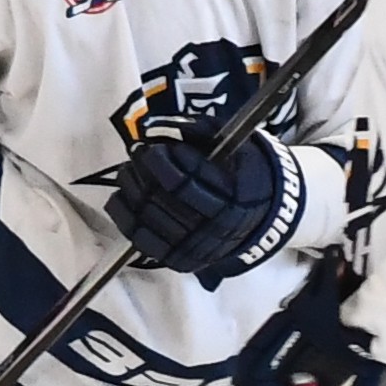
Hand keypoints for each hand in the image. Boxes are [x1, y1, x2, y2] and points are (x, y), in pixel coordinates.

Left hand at [107, 41, 300, 284]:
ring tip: (129, 171)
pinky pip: (143, 241)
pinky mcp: (181, 259)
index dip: (162, 158)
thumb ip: (200, 130)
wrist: (265, 215)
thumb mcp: (236, 144)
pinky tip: (121, 196)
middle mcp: (217, 226)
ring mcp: (198, 246)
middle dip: (143, 170)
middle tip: (137, 153)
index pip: (188, 177)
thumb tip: (158, 126)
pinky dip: (125, 217)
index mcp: (235, 195)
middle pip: (165, 196)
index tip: (151, 145)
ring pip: (150, 218)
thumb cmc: (246, 172)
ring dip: (132, 189)